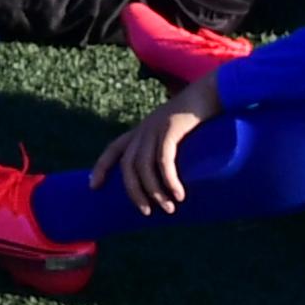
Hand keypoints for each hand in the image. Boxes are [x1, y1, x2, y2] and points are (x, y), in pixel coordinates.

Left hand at [93, 71, 220, 215]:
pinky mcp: (172, 128)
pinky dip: (169, 179)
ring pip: (144, 165)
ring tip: (168, 209)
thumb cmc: (197, 117)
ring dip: (154, 191)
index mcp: (141, 131)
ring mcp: (156, 127)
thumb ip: (170, 150)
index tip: (93, 186)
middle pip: (128, 165)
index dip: (101, 167)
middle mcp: (144, 129)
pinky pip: (164, 159)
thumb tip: (174, 182)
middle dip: (133, 191)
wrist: (211, 92)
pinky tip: (178, 194)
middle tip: (146, 212)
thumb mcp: (177, 134)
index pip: (113, 149)